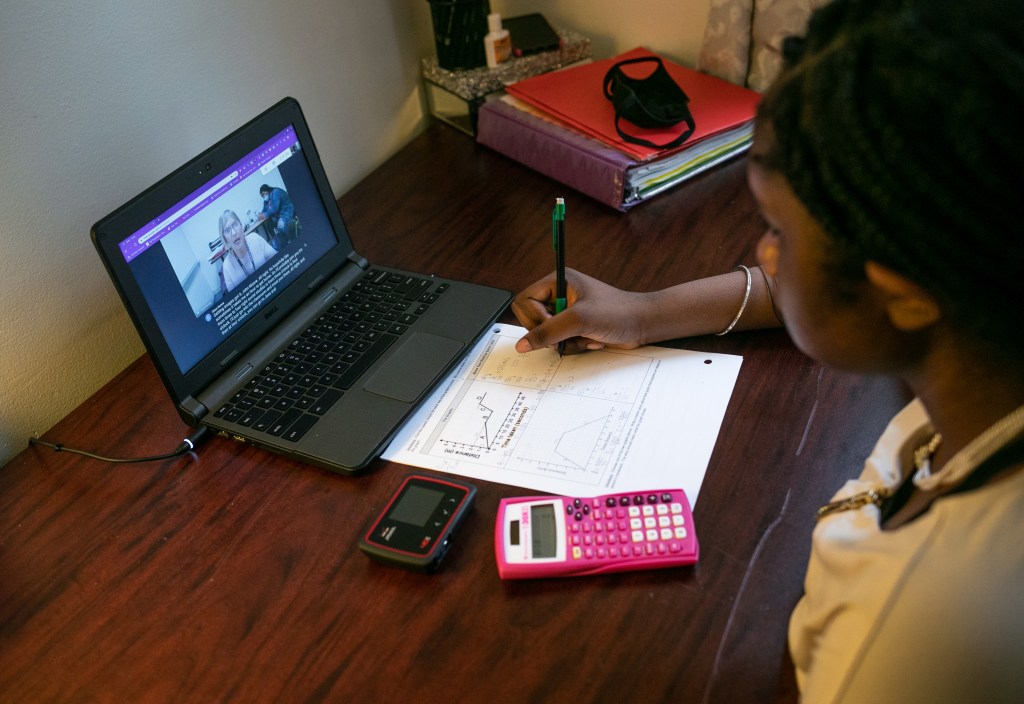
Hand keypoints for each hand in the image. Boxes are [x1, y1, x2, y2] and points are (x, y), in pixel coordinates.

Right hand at [511, 268, 649, 353]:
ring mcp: (566, 311)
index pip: (524, 301)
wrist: (643, 324)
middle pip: (531, 319)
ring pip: (546, 334)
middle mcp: (558, 294)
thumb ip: (547, 332)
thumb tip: (522, 345)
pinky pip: (559, 342)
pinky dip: (574, 345)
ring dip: (565, 341)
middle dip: (551, 333)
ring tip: (585, 335)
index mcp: (556, 281)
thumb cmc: (618, 312)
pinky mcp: (573, 326)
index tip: (554, 326)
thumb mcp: (579, 320)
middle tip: (568, 334)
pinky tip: (590, 339)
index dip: (534, 318)